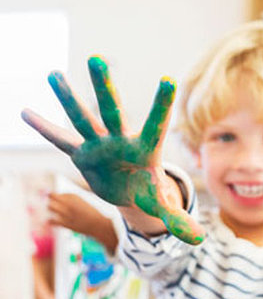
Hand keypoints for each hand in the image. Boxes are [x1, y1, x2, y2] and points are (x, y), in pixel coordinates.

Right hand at [22, 57, 204, 244]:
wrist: (130, 189)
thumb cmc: (149, 191)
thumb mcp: (162, 207)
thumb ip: (178, 221)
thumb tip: (199, 240)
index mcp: (145, 149)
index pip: (156, 124)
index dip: (162, 104)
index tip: (169, 79)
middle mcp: (121, 140)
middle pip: (112, 110)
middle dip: (104, 87)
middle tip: (96, 58)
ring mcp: (100, 144)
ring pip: (82, 118)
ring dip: (68, 99)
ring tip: (53, 74)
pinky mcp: (83, 153)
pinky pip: (61, 140)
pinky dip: (45, 129)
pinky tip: (26, 112)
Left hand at [48, 192, 118, 253]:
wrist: (98, 225)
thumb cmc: (91, 214)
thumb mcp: (82, 202)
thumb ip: (70, 200)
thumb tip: (58, 200)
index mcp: (74, 196)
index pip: (59, 194)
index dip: (57, 197)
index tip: (58, 201)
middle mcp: (69, 202)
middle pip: (51, 197)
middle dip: (50, 200)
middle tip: (52, 204)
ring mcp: (66, 212)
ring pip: (50, 207)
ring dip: (50, 208)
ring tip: (53, 211)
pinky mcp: (65, 223)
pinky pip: (52, 220)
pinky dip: (50, 221)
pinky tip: (51, 221)